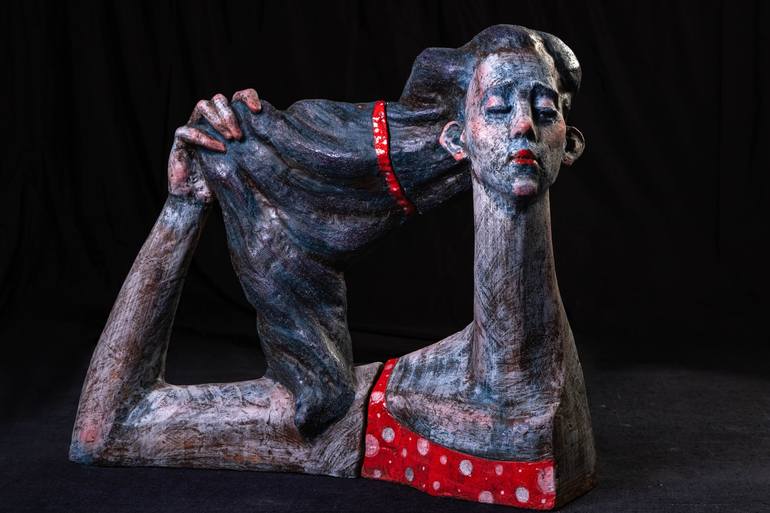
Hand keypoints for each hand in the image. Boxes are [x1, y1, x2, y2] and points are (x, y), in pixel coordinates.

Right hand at [168, 88, 260, 202]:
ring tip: (230, 140)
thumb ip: (257, 147)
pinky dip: (203, 137)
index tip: (258, 109)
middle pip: (219, 99)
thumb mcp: (247, 160)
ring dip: (218, 120)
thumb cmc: (226, 178)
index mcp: (227, 119)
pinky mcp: (180, 141)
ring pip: (202, 106)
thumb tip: (283, 142)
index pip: (237, 97)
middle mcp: (210, 119)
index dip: (247, 97)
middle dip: (231, 114)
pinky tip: (219, 148)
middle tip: (240, 136)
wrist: (199, 197)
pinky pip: (187, 130)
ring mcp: (194, 127)